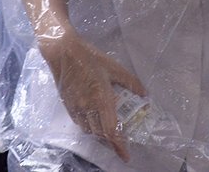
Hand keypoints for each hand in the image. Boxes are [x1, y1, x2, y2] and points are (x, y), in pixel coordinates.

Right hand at [39, 32, 143, 161]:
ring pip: (89, 130)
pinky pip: (79, 123)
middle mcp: (88, 107)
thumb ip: (131, 82)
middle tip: (121, 139)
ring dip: (99, 133)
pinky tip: (93, 118)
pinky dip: (88, 125)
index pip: (111, 130)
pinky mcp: (67, 105)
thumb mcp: (114, 67)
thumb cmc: (90, 57)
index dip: (118, 145)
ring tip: (108, 129)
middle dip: (111, 140)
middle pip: (100, 133)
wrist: (63, 51)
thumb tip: (145, 94)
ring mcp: (76, 107)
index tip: (125, 156)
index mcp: (101, 99)